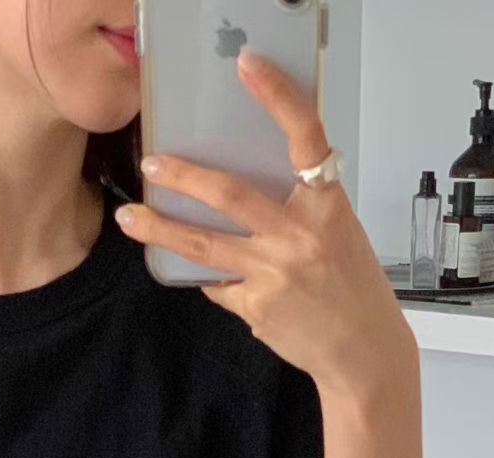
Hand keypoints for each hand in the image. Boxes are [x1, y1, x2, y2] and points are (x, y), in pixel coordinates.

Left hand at [115, 48, 416, 408]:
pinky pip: (219, 285)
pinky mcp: (256, 308)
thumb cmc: (355, 290)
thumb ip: (299, 210)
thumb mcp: (340, 233)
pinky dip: (213, 278)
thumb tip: (244, 201)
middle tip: (152, 165)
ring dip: (160, 230)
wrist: (364, 354)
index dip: (278, 97)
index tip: (249, 67)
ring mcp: (273, 274)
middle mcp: (298, 237)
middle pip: (230, 195)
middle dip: (184, 177)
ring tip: (129, 219)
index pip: (305, 138)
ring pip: (204, 246)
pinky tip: (208, 277)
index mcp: (327, 207)